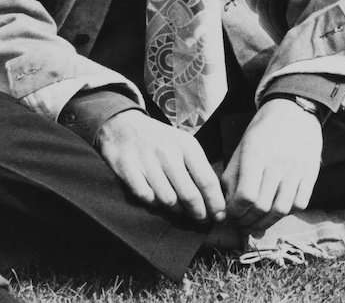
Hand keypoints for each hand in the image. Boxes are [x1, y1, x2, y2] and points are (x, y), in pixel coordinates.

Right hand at [96, 109, 225, 222]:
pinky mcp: (127, 167)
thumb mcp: (184, 144)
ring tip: (180, 210)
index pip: (207, 180)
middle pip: (189, 194)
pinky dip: (152, 203)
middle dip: (199, 213)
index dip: (215, 203)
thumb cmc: (161, 140)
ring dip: (176, 210)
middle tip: (201, 220)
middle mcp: (168, 152)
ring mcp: (147, 160)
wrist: (123, 124)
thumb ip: (198, 168)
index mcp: (187, 145)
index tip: (220, 217)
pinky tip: (156, 200)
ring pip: (168, 199)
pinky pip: (145, 197)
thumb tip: (215, 198)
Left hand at [221, 98, 323, 231]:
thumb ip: (231, 177)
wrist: (295, 111)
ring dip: (265, 224)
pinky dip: (286, 214)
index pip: (245, 196)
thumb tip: (224, 207)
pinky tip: (275, 212)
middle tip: (239, 224)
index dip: (234, 213)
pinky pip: (299, 204)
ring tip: (255, 224)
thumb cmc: (263, 130)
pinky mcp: (311, 172)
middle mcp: (278, 162)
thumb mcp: (241, 147)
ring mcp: (297, 168)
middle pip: (262, 206)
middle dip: (246, 222)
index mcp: (256, 153)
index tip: (229, 216)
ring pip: (281, 210)